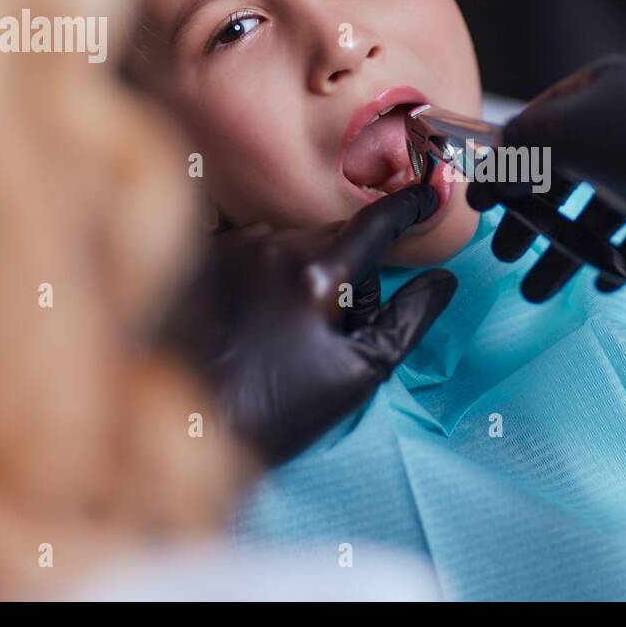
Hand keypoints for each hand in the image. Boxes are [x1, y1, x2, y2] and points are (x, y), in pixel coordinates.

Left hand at [161, 184, 456, 465]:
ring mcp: (227, 251)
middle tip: (336, 327)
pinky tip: (250, 317)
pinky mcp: (196, 263)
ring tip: (287, 328)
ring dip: (302, 266)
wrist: (183, 430)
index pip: (375, 224)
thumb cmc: (275, 413)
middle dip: (347, 266)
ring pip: (288, 239)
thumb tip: (442, 281)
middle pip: (331, 236)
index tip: (426, 196)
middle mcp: (269, 249)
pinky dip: (261, 269)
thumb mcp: (357, 375)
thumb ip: (406, 321)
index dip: (406, 207)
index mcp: (317, 276)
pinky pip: (246, 246)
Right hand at [468, 56, 625, 317]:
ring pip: (600, 209)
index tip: (482, 205)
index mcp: (604, 87)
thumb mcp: (562, 133)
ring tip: (538, 291)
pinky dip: (619, 257)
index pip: (539, 123)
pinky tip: (605, 280)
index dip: (507, 165)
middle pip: (567, 174)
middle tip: (506, 255)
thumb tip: (486, 178)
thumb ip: (516, 150)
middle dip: (532, 221)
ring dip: (566, 251)